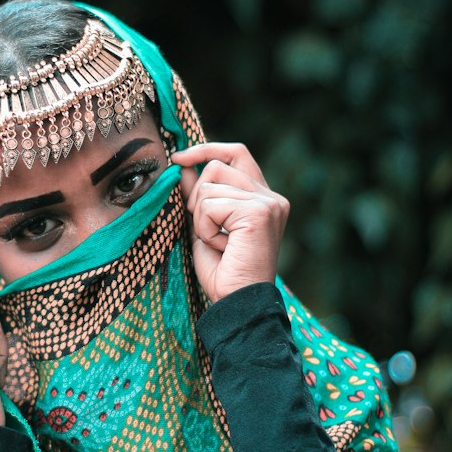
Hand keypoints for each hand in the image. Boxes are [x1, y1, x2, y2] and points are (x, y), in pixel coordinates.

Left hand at [171, 142, 288, 303]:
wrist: (237, 302)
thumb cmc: (223, 271)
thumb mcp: (204, 225)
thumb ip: (197, 195)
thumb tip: (183, 165)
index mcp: (263, 197)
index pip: (236, 153)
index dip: (207, 150)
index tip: (179, 158)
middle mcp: (271, 196)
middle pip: (216, 168)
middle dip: (198, 198)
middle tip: (207, 230)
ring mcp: (268, 203)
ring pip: (209, 187)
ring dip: (201, 218)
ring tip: (218, 243)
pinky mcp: (259, 212)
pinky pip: (210, 206)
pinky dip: (205, 228)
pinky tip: (221, 246)